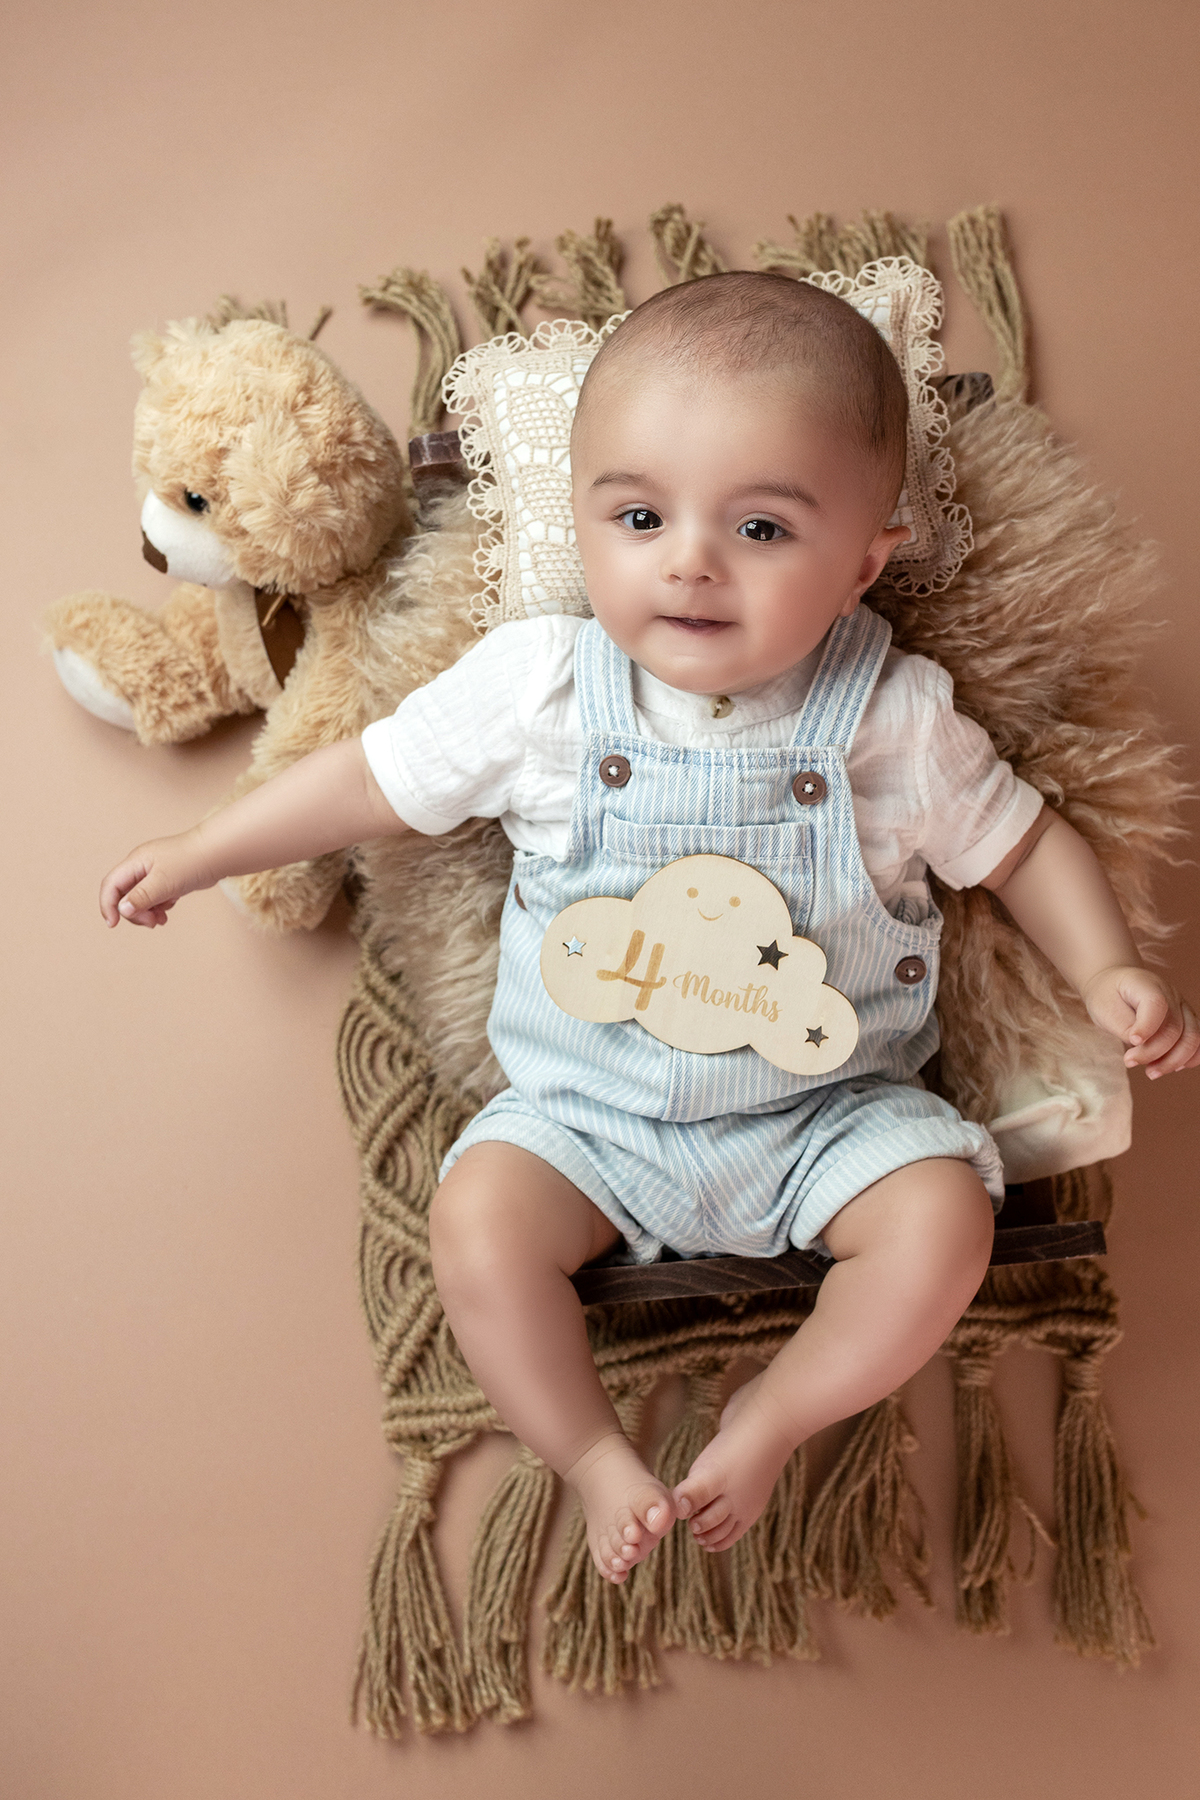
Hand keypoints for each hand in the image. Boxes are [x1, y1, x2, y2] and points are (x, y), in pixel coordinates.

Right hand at [100, 830, 215, 927]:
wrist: (217, 854)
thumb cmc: (190, 863)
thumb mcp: (163, 883)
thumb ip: (141, 897)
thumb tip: (122, 910)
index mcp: (135, 863)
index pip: (110, 886)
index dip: (108, 906)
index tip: (113, 925)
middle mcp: (141, 867)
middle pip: (124, 896)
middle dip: (134, 913)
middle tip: (152, 923)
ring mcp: (154, 873)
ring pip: (140, 899)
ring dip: (147, 913)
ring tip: (162, 920)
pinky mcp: (167, 880)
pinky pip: (154, 898)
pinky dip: (158, 908)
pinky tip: (169, 910)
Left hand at [1081, 965, 1199, 1078]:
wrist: (1113, 986)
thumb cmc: (1107, 998)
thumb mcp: (1104, 1009)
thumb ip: (1124, 1026)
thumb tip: (1142, 1045)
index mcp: (1147, 985)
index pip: (1157, 1004)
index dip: (1147, 1027)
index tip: (1132, 1042)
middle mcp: (1170, 993)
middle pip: (1174, 1027)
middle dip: (1153, 1052)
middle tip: (1129, 1061)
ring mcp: (1181, 1006)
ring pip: (1191, 1037)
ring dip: (1173, 1061)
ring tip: (1150, 1073)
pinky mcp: (1186, 1019)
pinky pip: (1197, 1041)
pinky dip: (1189, 1058)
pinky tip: (1171, 1068)